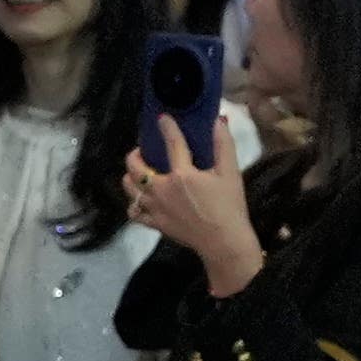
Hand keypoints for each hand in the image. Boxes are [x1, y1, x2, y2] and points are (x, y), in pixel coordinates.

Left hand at [117, 111, 263, 289]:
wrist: (224, 243)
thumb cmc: (229, 207)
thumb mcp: (230, 173)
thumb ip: (223, 145)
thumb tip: (218, 120)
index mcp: (182, 175)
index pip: (172, 144)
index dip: (167, 127)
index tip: (162, 118)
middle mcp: (162, 189)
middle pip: (134, 167)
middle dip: (135, 155)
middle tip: (143, 151)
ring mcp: (155, 208)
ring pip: (129, 188)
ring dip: (130, 177)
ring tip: (139, 174)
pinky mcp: (155, 224)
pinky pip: (134, 213)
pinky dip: (134, 205)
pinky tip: (141, 200)